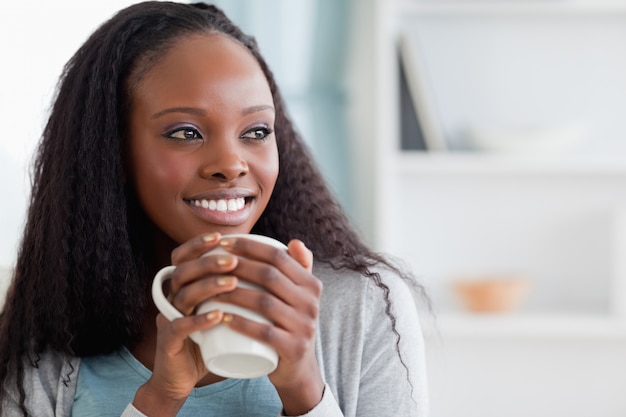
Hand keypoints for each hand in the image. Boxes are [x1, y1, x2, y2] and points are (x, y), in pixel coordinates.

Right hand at [134, 232, 239, 415]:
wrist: (185, 377)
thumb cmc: (211, 338)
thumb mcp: (224, 309)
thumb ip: (241, 287)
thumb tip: (267, 265)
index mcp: (183, 286)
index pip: (183, 257)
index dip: (198, 244)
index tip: (221, 237)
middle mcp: (173, 298)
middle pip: (183, 270)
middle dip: (208, 262)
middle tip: (233, 260)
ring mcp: (169, 319)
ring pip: (183, 295)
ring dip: (208, 286)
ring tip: (233, 282)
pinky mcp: (169, 341)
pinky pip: (180, 327)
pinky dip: (199, 320)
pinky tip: (218, 315)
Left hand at [216, 236, 324, 414]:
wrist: (298, 369)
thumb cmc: (289, 325)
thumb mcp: (299, 297)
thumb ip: (298, 269)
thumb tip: (294, 242)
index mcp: (311, 285)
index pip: (279, 257)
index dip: (250, 246)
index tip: (223, 243)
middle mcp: (311, 303)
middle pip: (269, 277)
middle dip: (237, 266)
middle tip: (211, 264)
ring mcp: (305, 327)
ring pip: (264, 303)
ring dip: (233, 294)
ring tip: (210, 290)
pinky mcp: (294, 348)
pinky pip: (265, 333)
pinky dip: (242, 324)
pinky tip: (223, 317)